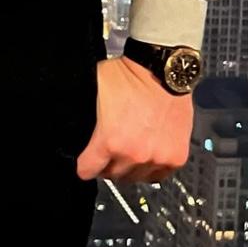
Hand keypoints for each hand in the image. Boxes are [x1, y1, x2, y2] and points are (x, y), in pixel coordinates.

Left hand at [76, 56, 192, 183]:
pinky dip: (151, 168)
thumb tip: (71, 126)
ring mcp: (157, 158)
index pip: (86, 171)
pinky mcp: (176, 157)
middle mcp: (134, 154)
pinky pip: (158, 175)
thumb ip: (83, 116)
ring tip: (128, 149)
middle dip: (107, 164)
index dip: (83, 164)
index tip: (84, 161)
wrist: (162, 68)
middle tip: (109, 150)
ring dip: (129, 166)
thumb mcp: (93, 91)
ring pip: (135, 177)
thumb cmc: (129, 75)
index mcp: (109, 141)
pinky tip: (146, 154)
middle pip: (111, 175)